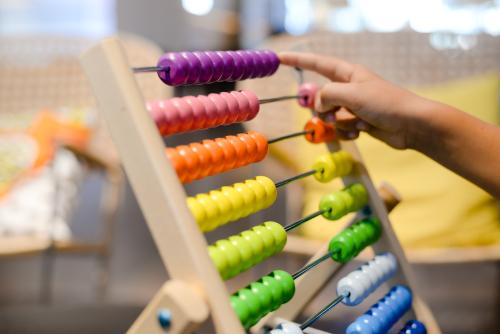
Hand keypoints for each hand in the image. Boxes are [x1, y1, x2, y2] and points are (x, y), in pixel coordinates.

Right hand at [279, 52, 434, 148]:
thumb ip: (327, 95)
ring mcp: (352, 107)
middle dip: (324, 110)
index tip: (279, 58)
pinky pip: (339, 129)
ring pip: (329, 117)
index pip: (316, 64)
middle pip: (320, 98)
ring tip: (359, 123)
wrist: (411, 126)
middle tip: (335, 113)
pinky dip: (347, 132)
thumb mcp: (351, 94)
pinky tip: (363, 131)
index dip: (297, 60)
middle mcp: (348, 89)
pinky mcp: (357, 123)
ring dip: (340, 123)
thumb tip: (319, 106)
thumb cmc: (385, 103)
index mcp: (348, 74)